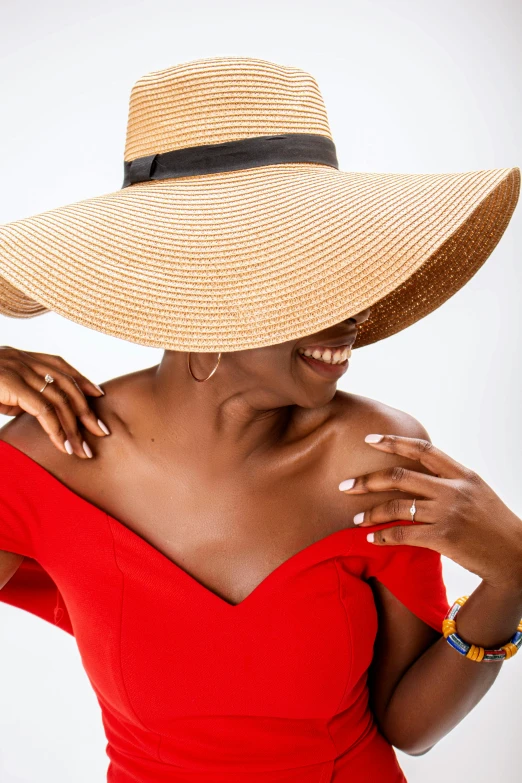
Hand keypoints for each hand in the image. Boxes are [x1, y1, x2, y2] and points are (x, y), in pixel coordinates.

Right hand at [0, 346, 109, 457]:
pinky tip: (63, 445)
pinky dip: (56, 430)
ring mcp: (18, 370)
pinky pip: (43, 409)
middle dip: (86, 410)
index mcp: (21, 358)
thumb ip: (20, 397)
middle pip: (66, 384)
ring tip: (82, 449)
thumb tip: (40, 412)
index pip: (60, 366)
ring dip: (74, 428)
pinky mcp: (11, 384)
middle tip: (101, 431)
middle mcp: (22, 360)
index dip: (82, 380)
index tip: (99, 395)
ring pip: (59, 399)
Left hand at [339, 433, 521, 590]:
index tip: (370, 439)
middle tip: (345, 485)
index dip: (394, 442)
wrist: (517, 557)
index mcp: (463, 475)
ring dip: (371, 512)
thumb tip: (418, 476)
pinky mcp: (443, 537)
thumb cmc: (495, 526)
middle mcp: (454, 490)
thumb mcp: (477, 493)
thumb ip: (450, 483)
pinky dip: (383, 535)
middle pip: (400, 476)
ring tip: (356, 518)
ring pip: (396, 506)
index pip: (423, 450)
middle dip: (367, 480)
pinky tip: (372, 538)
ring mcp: (448, 513)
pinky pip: (402, 533)